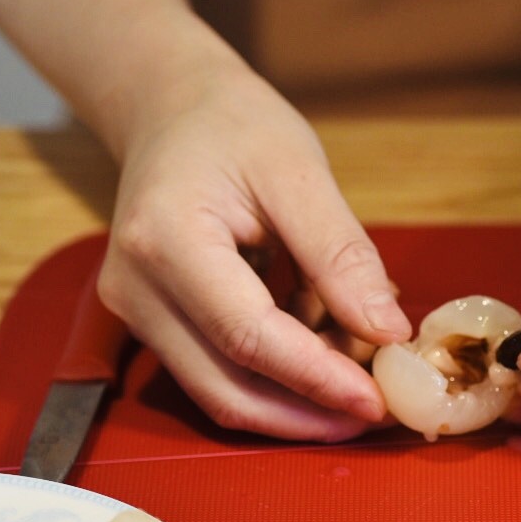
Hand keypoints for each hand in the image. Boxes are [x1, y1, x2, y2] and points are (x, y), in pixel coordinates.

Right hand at [97, 71, 410, 440]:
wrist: (170, 108)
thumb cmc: (233, 125)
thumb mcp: (298, 171)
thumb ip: (340, 254)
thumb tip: (386, 332)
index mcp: (166, 239)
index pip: (247, 335)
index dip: (316, 378)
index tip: (376, 400)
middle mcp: (135, 287)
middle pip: (225, 387)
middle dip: (306, 413)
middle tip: (376, 413)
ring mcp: (134, 310)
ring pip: (218, 392)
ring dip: (294, 400)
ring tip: (358, 376)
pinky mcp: (149, 321)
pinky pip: (214, 370)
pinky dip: (274, 375)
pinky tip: (321, 350)